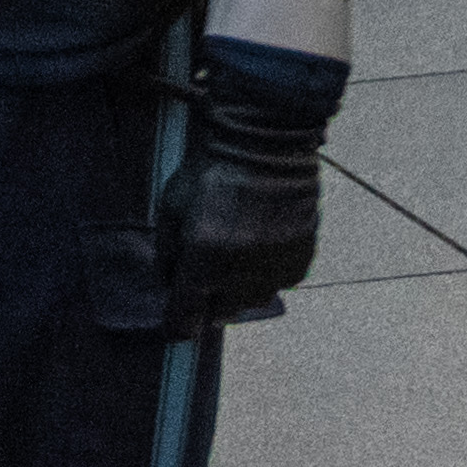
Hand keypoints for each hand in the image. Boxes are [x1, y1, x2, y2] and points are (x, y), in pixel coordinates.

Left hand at [163, 79, 328, 325]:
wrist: (263, 142)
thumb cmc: (210, 169)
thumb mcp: (170, 206)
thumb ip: (166, 252)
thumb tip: (169, 284)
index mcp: (204, 255)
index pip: (186, 317)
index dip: (178, 325)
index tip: (177, 325)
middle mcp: (241, 268)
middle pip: (220, 312)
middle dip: (207, 301)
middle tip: (205, 276)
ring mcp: (274, 265)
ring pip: (252, 300)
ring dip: (239, 289)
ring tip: (235, 255)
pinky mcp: (300, 258)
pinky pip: (280, 282)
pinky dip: (268, 273)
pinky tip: (261, 245)